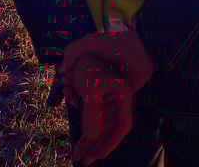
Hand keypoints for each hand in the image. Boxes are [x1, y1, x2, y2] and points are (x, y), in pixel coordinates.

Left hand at [62, 30, 154, 165]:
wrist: (89, 43)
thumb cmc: (92, 64)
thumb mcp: (90, 90)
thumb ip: (92, 116)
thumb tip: (92, 139)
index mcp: (123, 97)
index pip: (122, 125)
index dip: (111, 142)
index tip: (97, 156)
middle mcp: (118, 98)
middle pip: (110, 127)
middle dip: (96, 145)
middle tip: (82, 161)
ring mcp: (108, 96)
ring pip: (99, 122)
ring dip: (87, 136)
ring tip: (76, 152)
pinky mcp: (97, 93)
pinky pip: (91, 113)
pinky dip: (83, 122)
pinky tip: (75, 126)